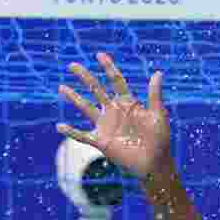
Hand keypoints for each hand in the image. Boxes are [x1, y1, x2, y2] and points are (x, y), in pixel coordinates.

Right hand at [57, 52, 171, 177]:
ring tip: (62, 87)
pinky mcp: (101, 141)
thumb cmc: (159, 140)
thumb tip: (158, 73)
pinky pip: (82, 136)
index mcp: (128, 103)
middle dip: (85, 77)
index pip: (116, 81)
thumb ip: (155, 95)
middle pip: (96, 89)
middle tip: (72, 65)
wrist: (154, 164)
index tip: (99, 55)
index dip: (108, 67)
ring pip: (86, 108)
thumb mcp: (158, 115)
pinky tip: (59, 126)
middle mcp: (114, 111)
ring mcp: (106, 126)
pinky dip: (71, 132)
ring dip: (74, 98)